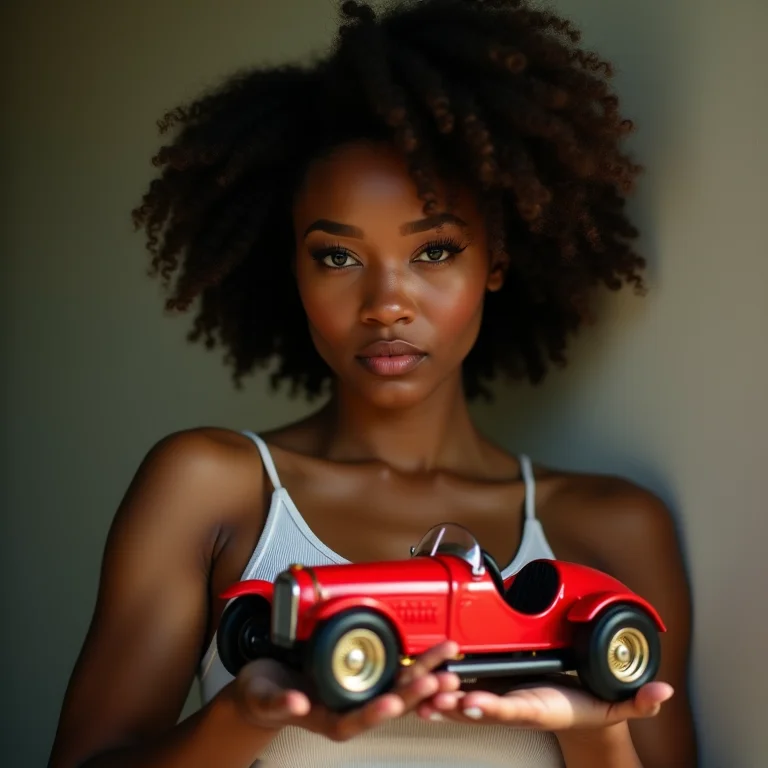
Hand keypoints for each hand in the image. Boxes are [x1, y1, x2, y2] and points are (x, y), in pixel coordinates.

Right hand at [232, 640, 461, 740]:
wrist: (263, 683)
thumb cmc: (263, 693)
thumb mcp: (264, 697)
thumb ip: (278, 701)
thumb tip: (295, 703)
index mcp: (327, 718)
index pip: (355, 721)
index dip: (374, 714)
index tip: (391, 704)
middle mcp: (348, 707)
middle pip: (386, 702)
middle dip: (414, 692)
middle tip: (437, 679)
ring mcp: (358, 691)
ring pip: (396, 685)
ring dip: (422, 674)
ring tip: (447, 663)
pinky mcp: (362, 673)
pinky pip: (392, 670)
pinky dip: (413, 661)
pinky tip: (432, 655)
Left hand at [415, 674, 673, 731]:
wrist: (573, 719)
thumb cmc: (586, 708)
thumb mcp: (615, 707)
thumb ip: (637, 701)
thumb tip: (662, 693)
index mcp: (537, 706)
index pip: (511, 707)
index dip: (491, 706)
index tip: (473, 702)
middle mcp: (511, 706)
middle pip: (475, 705)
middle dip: (450, 699)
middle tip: (428, 688)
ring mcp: (497, 702)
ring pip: (460, 700)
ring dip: (437, 692)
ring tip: (415, 681)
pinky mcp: (489, 692)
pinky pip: (458, 692)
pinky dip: (438, 686)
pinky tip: (420, 677)